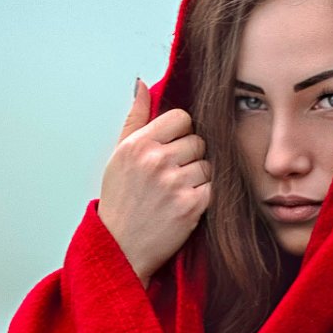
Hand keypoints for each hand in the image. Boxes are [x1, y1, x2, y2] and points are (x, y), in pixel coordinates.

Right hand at [98, 78, 211, 283]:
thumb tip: (141, 83)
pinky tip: (186, 205)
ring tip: (178, 192)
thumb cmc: (120, 201)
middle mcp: (156, 161)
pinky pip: (213, 188)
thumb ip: (134, 119)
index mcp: (138, 144)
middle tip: (174, 176)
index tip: (171, 149)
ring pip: (208, 165)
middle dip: (191, 156)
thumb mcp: (118, 156)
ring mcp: (175, 183)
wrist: (121, 248)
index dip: (181, 133)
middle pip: (198, 141)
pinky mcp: (191, 206)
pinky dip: (205, 197)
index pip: (182, 118)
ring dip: (199, 178)